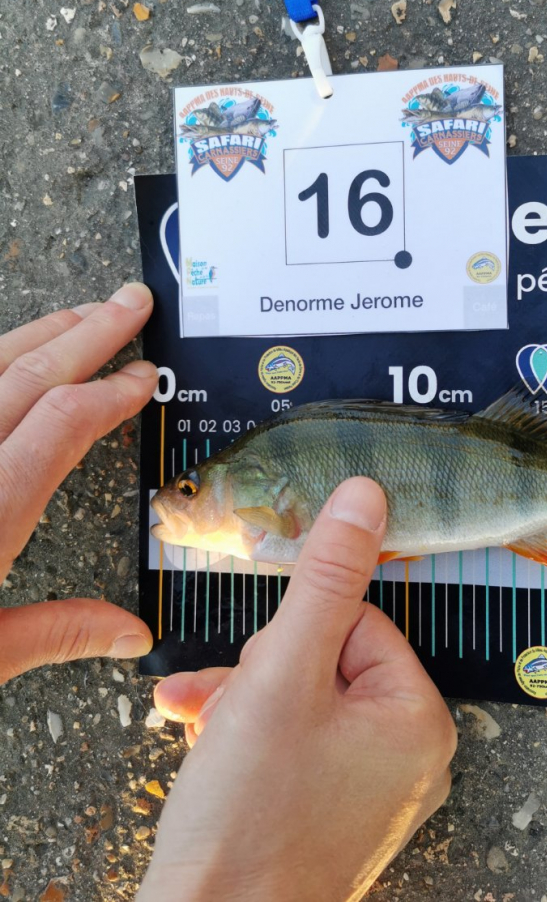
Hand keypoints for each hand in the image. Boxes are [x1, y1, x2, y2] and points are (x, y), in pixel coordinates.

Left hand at [0, 283, 157, 683]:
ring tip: (80, 316)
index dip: (111, 391)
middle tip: (129, 303)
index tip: (143, 377)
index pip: (63, 423)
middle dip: (89, 332)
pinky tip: (2, 354)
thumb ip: (58, 632)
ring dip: (38, 335)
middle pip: (26, 376)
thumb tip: (126, 633)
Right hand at [141, 478, 456, 901]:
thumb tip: (365, 498)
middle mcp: (409, 758)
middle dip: (260, 673)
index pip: (357, 622)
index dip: (293, 638)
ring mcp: (371, 792)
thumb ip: (325, 578)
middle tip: (229, 705)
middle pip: (326, 661)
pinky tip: (207, 745)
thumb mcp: (282, 672)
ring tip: (204, 724)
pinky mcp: (332, 814)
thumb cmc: (249, 817)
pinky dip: (249, 738)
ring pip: (302, 702)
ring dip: (242, 701)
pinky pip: (296, 747)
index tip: (261, 671)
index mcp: (419, 720)